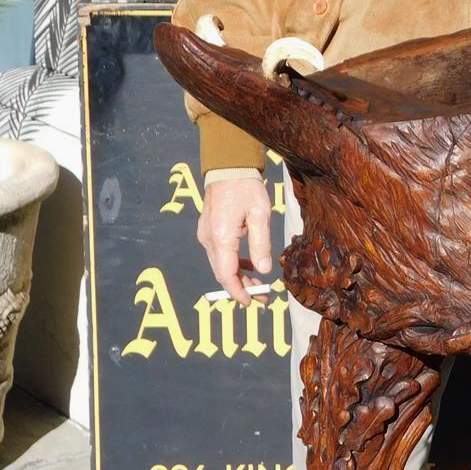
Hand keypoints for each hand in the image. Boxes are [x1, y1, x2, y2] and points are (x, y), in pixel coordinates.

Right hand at [198, 175, 272, 305]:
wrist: (228, 167)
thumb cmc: (246, 188)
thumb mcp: (260, 215)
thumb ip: (261, 244)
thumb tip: (263, 270)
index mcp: (221, 237)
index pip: (226, 274)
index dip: (238, 292)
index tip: (251, 302)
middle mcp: (209, 239)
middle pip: (222, 272)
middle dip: (242, 288)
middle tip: (263, 298)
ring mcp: (206, 234)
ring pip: (221, 265)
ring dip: (238, 277)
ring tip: (259, 285)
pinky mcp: (209, 230)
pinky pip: (220, 254)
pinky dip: (234, 264)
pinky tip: (249, 267)